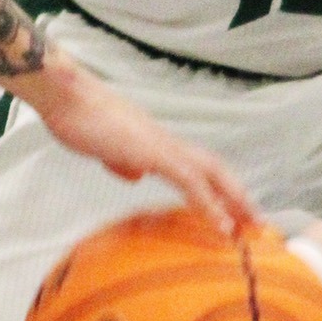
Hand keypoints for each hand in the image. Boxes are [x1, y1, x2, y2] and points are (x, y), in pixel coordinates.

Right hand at [4, 49, 257, 232]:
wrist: (65, 95)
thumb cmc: (77, 117)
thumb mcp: (104, 146)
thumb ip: (123, 158)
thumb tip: (136, 173)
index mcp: (154, 140)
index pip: (195, 164)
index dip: (216, 185)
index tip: (232, 209)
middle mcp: (164, 140)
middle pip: (213, 166)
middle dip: (236, 193)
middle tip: (256, 221)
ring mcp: (160, 144)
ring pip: (209, 172)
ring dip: (233, 199)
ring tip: (250, 225)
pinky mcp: (152, 151)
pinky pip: (190, 181)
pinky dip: (210, 204)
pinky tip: (221, 225)